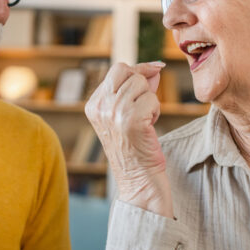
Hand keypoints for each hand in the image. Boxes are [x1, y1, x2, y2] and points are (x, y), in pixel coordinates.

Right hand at [84, 61, 171, 215]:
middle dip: (143, 85)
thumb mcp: (126, 116)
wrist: (139, 181)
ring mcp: (113, 112)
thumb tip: (154, 68)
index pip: (117, 70)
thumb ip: (136, 90)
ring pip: (142, 84)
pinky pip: (152, 99)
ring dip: (150, 101)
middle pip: (128, 71)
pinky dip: (156, 112)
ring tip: (144, 122)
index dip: (138, 71)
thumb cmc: (136, 149)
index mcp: (93, 105)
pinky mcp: (130, 120)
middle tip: (145, 109)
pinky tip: (149, 128)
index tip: (154, 71)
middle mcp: (100, 107)